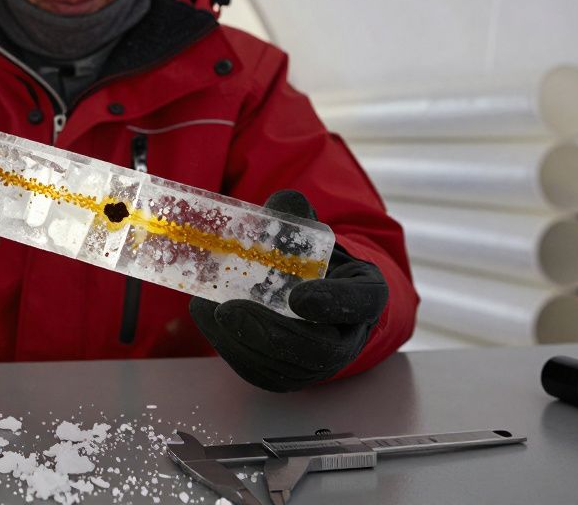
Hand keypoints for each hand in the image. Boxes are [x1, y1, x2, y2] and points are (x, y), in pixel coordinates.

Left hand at [189, 189, 388, 391]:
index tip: (299, 297)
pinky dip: (234, 350)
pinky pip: (265, 374)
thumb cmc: (312, 259)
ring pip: (288, 369)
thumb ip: (296, 214)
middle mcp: (350, 335)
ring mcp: (322, 362)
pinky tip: (210, 322)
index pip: (362, 301)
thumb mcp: (310, 232)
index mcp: (366, 293)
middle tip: (230, 310)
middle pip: (321, 350)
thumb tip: (282, 201)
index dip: (334, 302)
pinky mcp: (292, 375)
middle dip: (274, 333)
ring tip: (211, 312)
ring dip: (245, 343)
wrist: (310, 288)